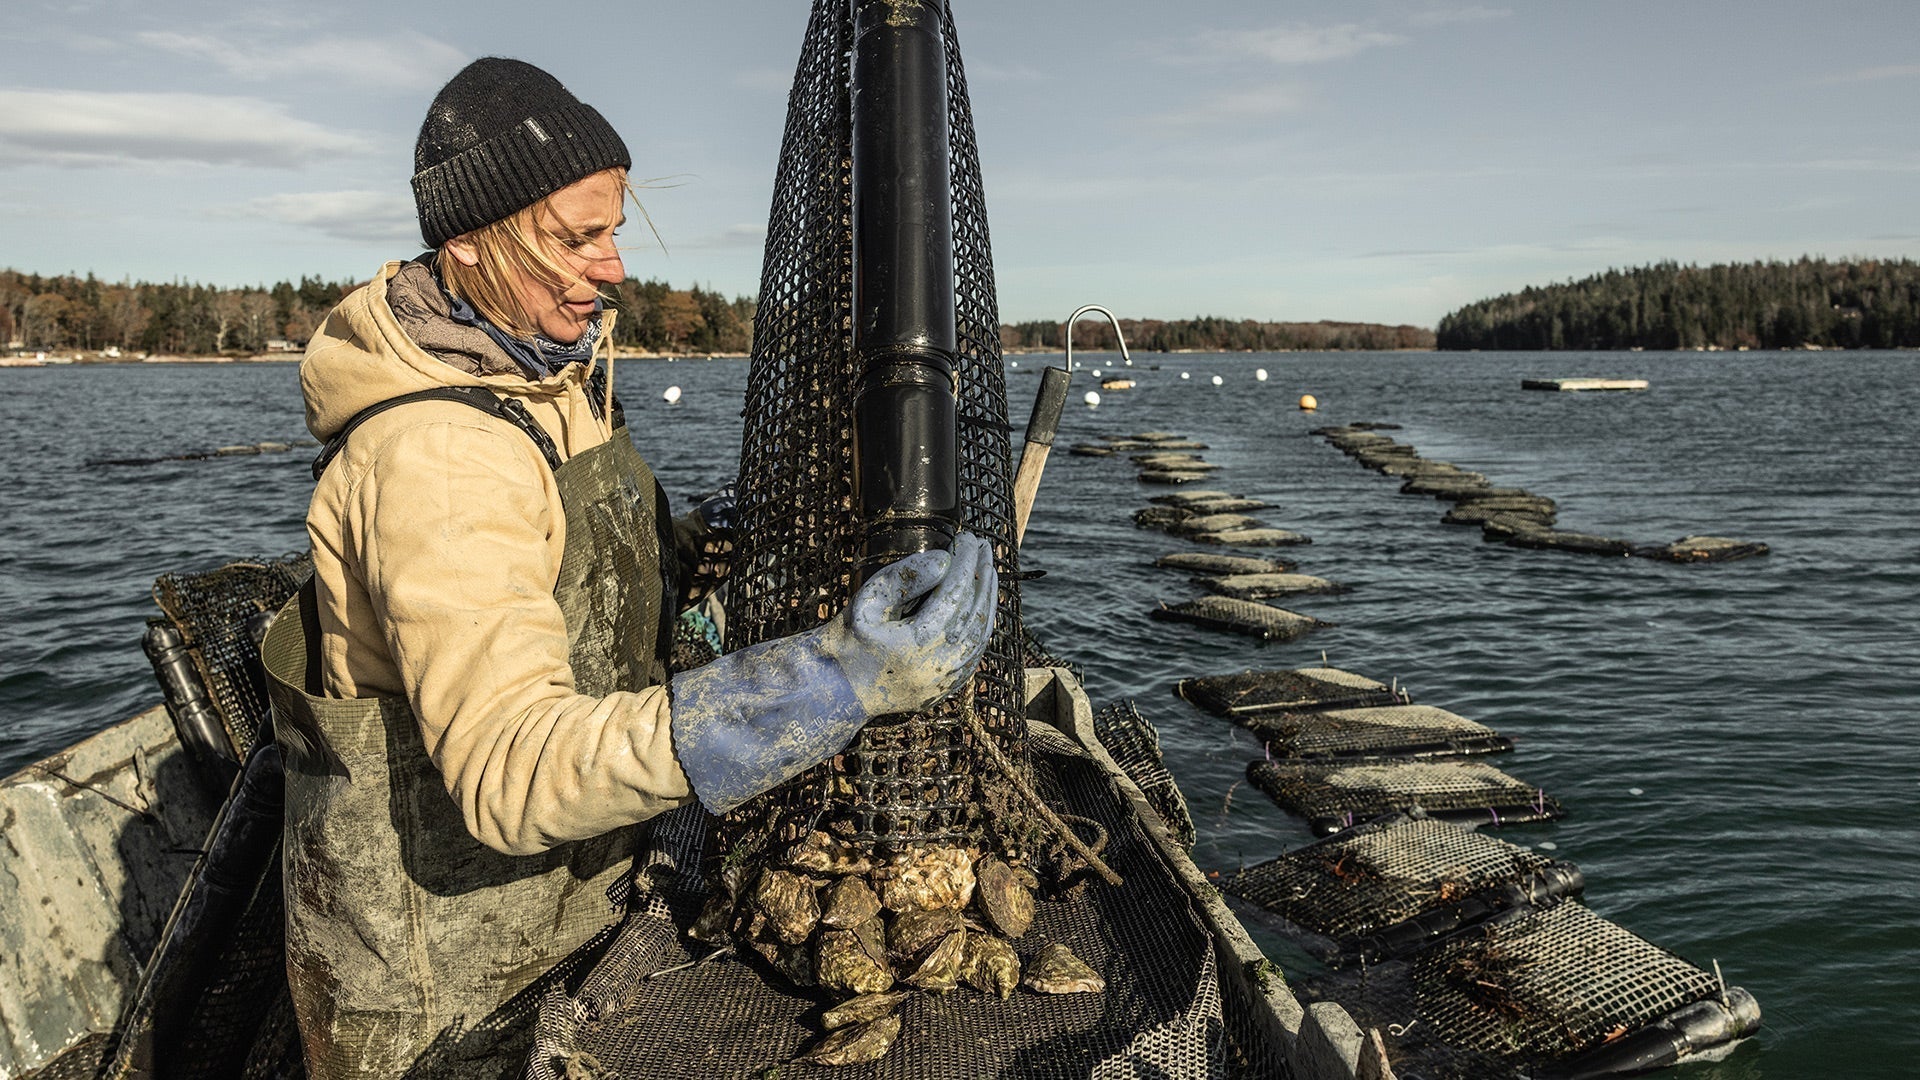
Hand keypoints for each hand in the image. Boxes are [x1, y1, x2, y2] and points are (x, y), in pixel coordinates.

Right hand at [822, 531, 998, 716]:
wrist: (839, 690)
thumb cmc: (849, 640)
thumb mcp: (868, 601)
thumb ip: (904, 579)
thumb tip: (944, 560)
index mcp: (918, 641)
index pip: (954, 591)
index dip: (963, 561)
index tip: (965, 538)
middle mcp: (940, 664)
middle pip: (973, 609)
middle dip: (980, 573)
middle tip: (981, 545)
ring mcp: (947, 680)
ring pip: (981, 631)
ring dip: (988, 596)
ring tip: (987, 568)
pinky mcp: (948, 687)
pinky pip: (976, 650)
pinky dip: (983, 622)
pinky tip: (982, 602)